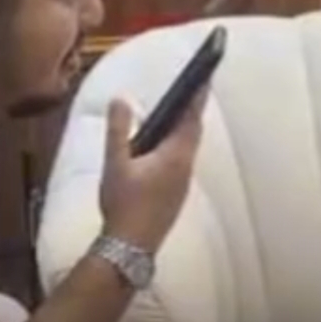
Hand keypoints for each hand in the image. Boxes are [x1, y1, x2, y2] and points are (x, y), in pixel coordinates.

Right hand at [98, 89, 206, 252]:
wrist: (130, 246)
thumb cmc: (123, 204)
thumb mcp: (115, 163)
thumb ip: (118, 129)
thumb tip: (120, 98)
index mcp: (175, 156)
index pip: (191, 117)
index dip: (198, 95)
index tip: (205, 75)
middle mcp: (185, 167)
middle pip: (194, 132)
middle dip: (192, 110)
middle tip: (191, 89)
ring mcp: (183, 183)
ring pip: (188, 148)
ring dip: (184, 129)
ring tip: (176, 114)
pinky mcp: (177, 195)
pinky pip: (182, 162)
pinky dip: (177, 146)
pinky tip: (163, 149)